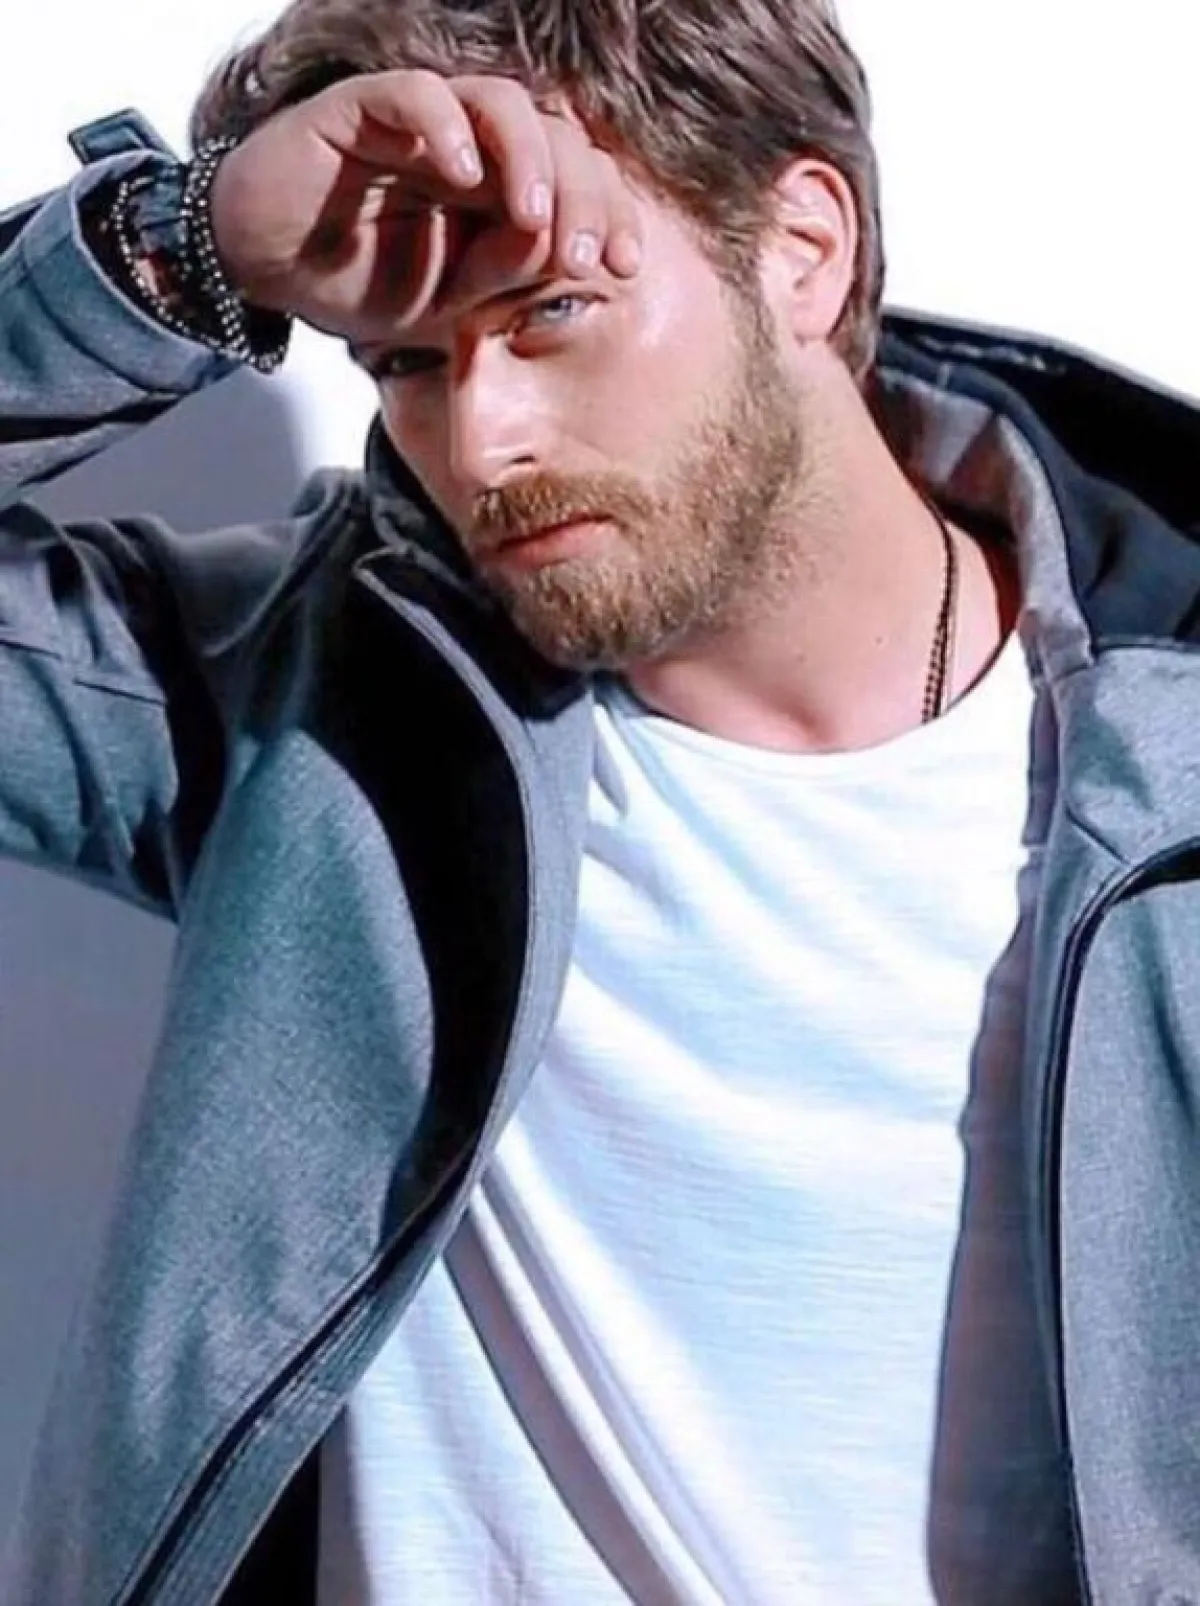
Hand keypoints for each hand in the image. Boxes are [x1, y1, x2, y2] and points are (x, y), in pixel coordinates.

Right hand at [208, 69, 642, 340]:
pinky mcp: (363, 109)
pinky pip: (414, 94)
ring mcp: (422, 124)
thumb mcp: (453, 302)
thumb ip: (508, 274)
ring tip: (534, 214)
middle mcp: (473, 147)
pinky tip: (464, 173)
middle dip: (583, 195)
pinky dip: (445, 125)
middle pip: (554, 138)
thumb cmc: (362, 280)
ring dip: (530, 156)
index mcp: (503, 190)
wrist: (268, 272)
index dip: (611, 214)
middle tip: (584, 254)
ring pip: (499, 102)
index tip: (625, 266)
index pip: (578, 179)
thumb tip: (564, 249)